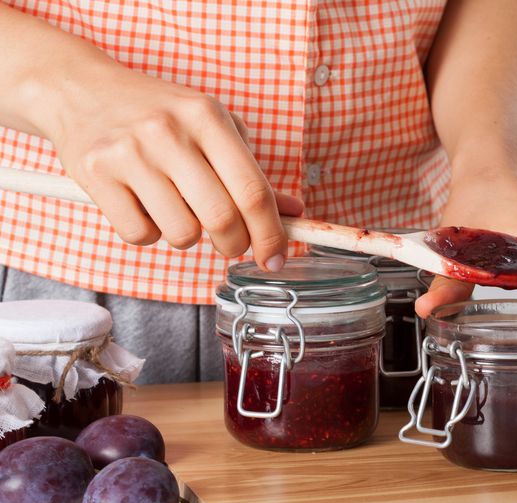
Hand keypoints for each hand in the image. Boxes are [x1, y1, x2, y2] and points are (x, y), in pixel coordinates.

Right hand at [42, 57, 302, 265]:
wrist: (80, 88)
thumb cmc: (159, 114)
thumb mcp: (211, 128)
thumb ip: (252, 173)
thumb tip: (294, 214)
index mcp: (208, 116)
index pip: (252, 191)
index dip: (271, 235)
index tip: (275, 259)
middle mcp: (169, 131)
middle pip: (221, 219)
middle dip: (234, 244)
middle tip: (231, 242)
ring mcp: (129, 152)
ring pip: (181, 233)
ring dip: (187, 235)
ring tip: (175, 207)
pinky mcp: (96, 174)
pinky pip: (140, 235)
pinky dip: (149, 233)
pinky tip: (144, 206)